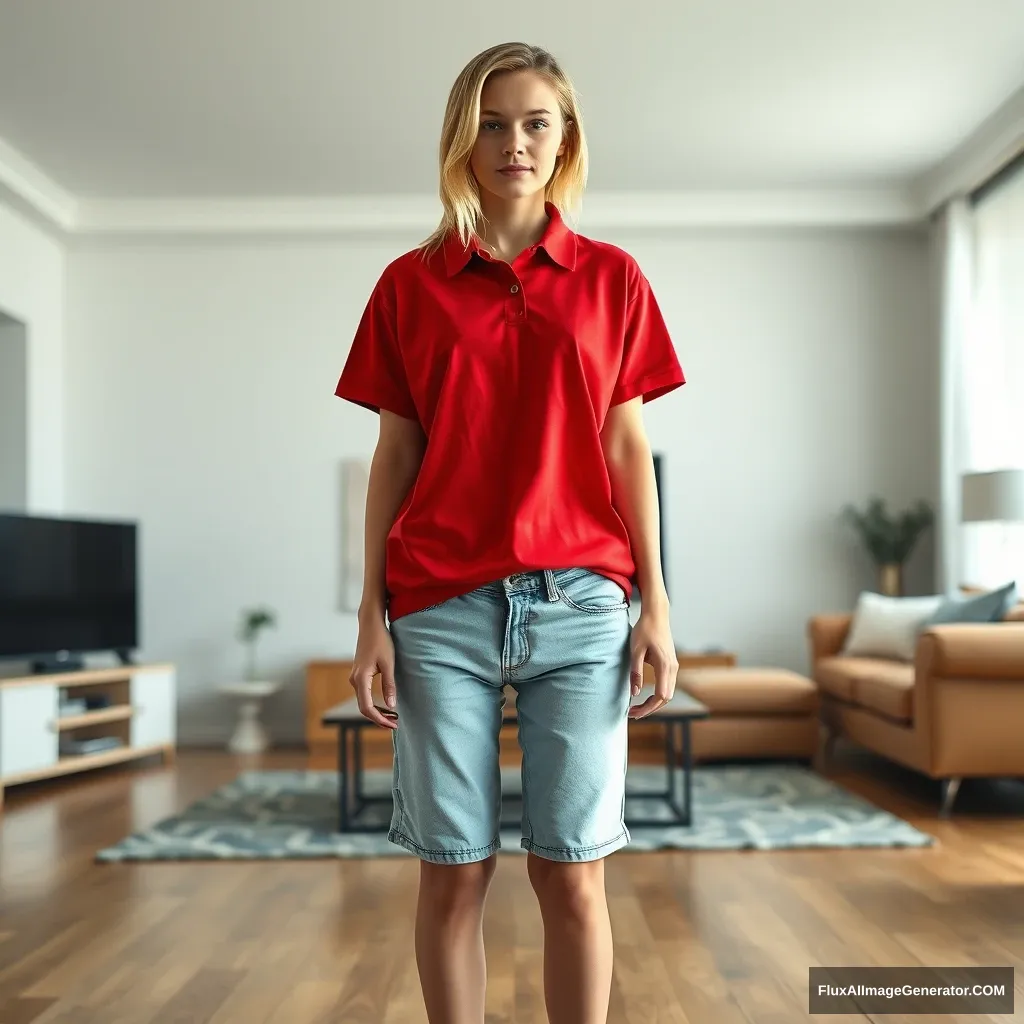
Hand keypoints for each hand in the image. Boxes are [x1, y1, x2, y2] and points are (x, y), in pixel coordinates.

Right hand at [350, 613, 397, 729]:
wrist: (370, 624)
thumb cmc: (381, 641)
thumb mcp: (389, 663)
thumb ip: (389, 685)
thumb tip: (391, 706)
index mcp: (361, 679)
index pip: (367, 707)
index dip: (379, 719)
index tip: (393, 725)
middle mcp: (354, 680)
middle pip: (364, 707)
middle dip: (379, 718)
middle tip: (395, 724)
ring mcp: (355, 677)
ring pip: (364, 701)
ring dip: (377, 711)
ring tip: (393, 717)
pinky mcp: (359, 674)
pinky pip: (364, 694)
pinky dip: (374, 703)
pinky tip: (386, 705)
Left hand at [627, 608, 676, 718]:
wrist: (657, 615)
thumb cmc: (645, 630)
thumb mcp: (635, 651)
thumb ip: (635, 673)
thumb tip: (634, 693)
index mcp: (665, 666)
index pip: (660, 696)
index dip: (647, 708)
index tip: (633, 712)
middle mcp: (673, 668)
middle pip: (665, 698)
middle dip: (650, 709)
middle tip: (632, 713)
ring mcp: (674, 666)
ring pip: (667, 693)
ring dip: (653, 703)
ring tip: (637, 708)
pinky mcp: (671, 664)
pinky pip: (667, 686)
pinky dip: (657, 695)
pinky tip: (645, 697)